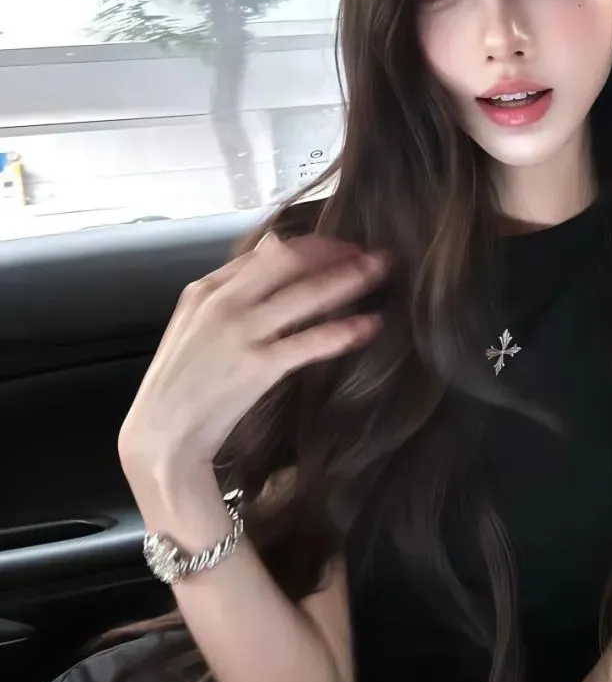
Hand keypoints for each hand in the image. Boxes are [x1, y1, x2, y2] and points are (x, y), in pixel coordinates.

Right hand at [118, 231, 386, 488]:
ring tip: (381, 271)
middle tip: (372, 254)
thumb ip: (232, 295)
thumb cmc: (183, 384)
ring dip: (349, 279)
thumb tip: (273, 256)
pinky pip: (309, 341)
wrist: (160, 436)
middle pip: (289, 261)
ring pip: (304, 294)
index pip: (267, 252)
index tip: (342, 247)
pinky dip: (344, 330)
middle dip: (336, 252)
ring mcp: (239, 333)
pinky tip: (370, 325)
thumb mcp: (196, 326)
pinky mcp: (256, 366)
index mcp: (207, 290)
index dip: (312, 245)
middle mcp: (223, 303)